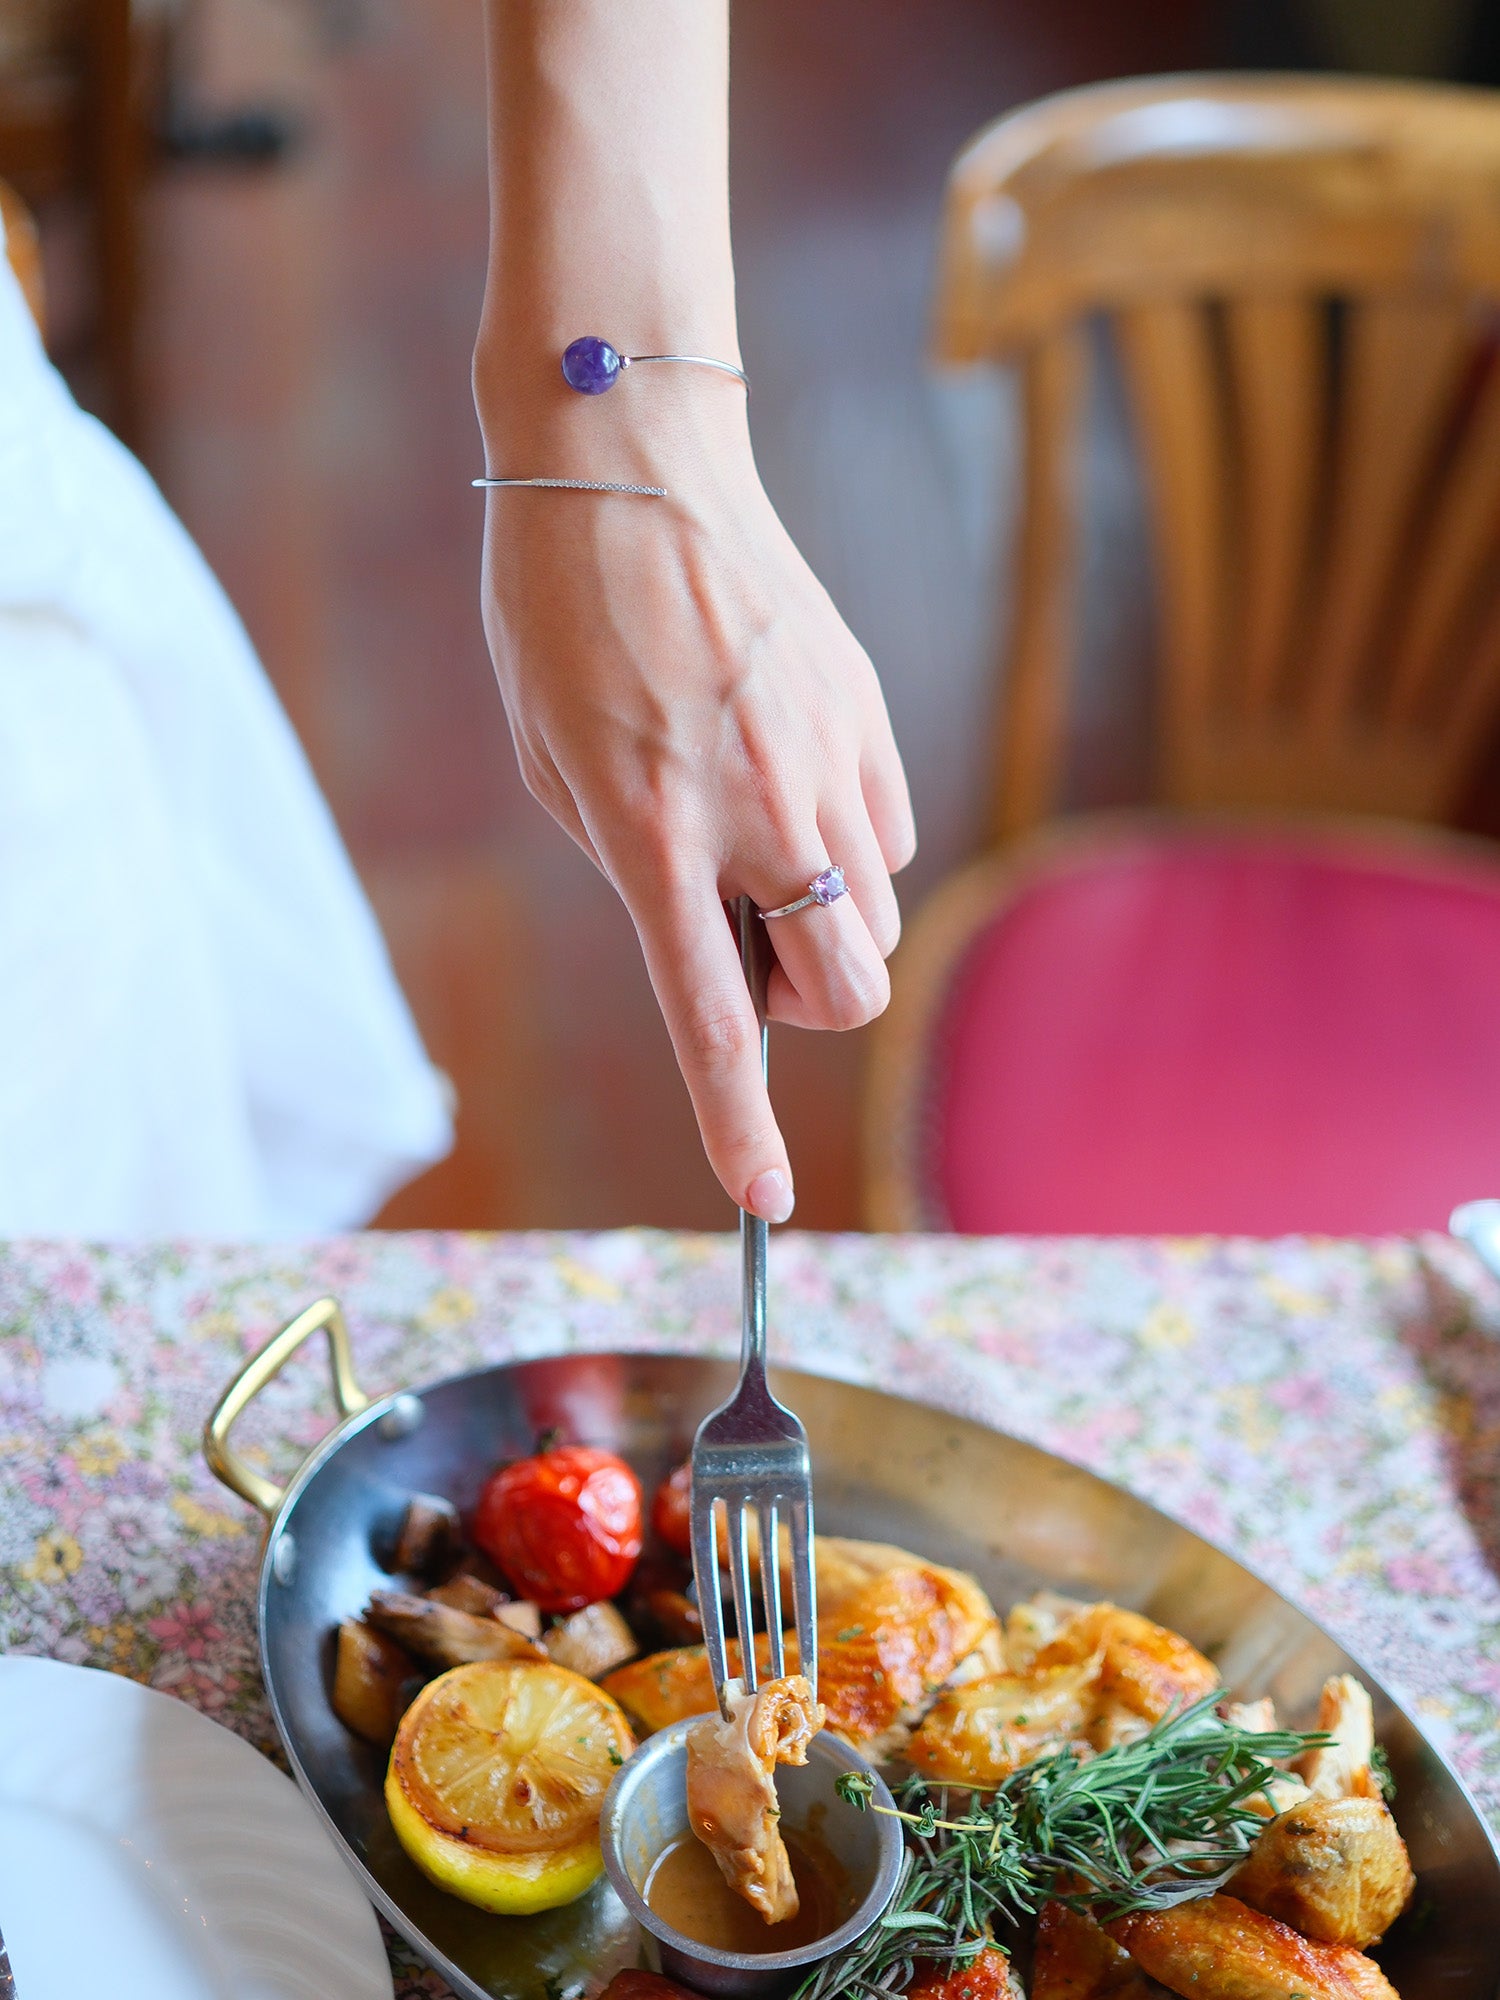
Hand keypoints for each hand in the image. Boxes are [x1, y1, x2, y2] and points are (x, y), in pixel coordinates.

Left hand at [479, 428, 914, 1221]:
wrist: (631, 459)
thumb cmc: (561, 618)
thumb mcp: (558, 766)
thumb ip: (638, 868)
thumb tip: (731, 933)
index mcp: (652, 832)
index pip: (709, 1017)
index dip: (737, 1122)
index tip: (764, 1200)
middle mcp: (757, 808)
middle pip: (848, 990)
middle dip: (805, 1004)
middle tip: (743, 940)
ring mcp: (829, 759)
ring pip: (874, 917)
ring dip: (822, 920)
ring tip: (754, 835)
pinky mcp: (870, 713)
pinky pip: (892, 834)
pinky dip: (849, 843)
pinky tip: (790, 775)